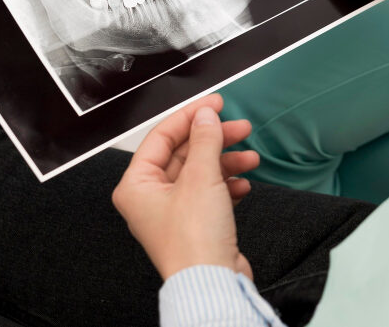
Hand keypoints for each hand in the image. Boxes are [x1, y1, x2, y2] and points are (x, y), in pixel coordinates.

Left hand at [112, 94, 259, 280]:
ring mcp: (173, 211)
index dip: (190, 116)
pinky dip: (228, 184)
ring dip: (227, 161)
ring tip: (250, 157)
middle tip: (239, 127)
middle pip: (185, 153)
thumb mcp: (201, 177)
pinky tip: (243, 183)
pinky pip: (211, 192)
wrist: (214, 284)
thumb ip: (204, 139)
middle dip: (215, 140)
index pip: (163, 136)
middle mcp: (151, 197)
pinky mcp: (195, 223)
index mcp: (137, 185)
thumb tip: (205, 115)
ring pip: (201, 171)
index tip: (214, 104)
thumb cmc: (194, 241)